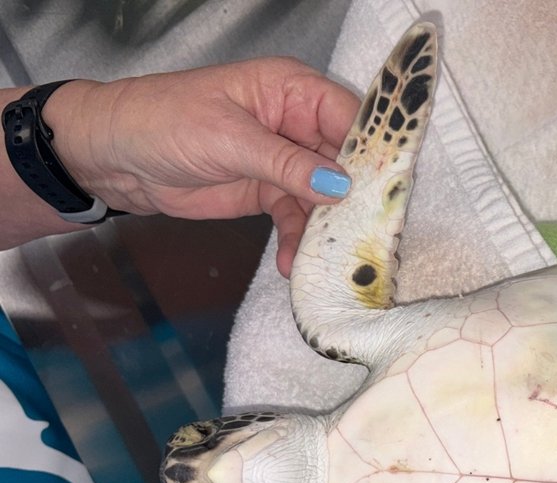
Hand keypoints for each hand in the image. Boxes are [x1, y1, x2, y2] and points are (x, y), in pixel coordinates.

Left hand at [40, 57, 359, 274]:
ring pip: (326, 197)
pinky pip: (298, 219)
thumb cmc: (160, 122)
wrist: (111, 156)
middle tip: (371, 235)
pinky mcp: (270, 193)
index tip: (392, 189)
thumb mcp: (228, 139)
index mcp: (291, 90)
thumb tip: (341, 188)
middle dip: (358, 199)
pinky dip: (299, 242)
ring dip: (327, 229)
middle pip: (347, 162)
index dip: (374, 151)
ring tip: (331, 259)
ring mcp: (286, 161)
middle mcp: (297, 123)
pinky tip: (294, 263)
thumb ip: (287, 164)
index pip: (349, 117)